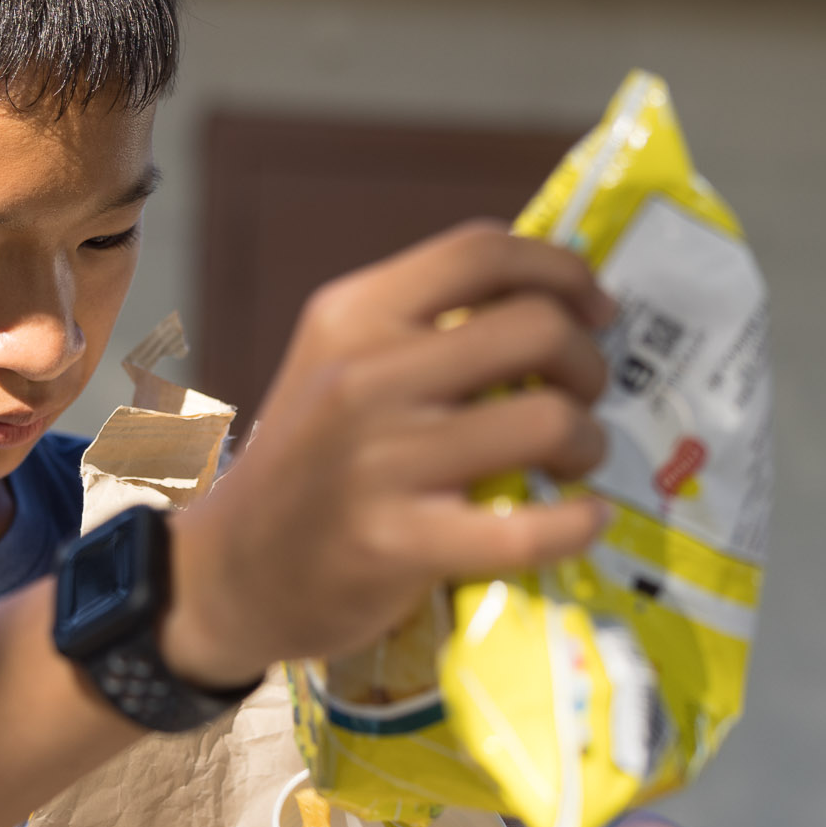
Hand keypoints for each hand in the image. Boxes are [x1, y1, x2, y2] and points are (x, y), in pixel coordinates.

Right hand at [161, 221, 615, 687]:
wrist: (229, 575)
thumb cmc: (307, 467)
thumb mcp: (337, 366)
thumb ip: (420, 330)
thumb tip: (551, 302)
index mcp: (353, 315)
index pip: (481, 251)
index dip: (562, 270)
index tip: (596, 308)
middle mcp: (362, 374)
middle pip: (534, 326)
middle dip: (588, 362)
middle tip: (585, 396)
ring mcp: (377, 459)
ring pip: (544, 419)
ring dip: (587, 440)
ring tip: (575, 460)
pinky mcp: (394, 542)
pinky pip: (524, 529)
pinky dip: (575, 523)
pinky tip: (583, 519)